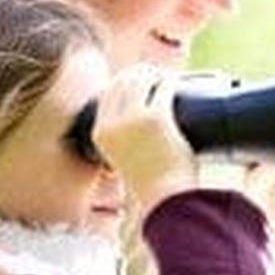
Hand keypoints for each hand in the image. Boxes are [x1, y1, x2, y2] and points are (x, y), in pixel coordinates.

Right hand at [93, 65, 197, 213]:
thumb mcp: (125, 163)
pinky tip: (175, 79)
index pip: (107, 94)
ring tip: (165, 75)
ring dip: (153, 73)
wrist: (167, 201)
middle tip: (155, 77)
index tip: (136, 81)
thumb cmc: (151, 185)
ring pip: (141, 80)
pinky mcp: (157, 118)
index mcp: (99, 134)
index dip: (121, 82)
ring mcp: (134, 120)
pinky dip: (169, 79)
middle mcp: (112, 124)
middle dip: (138, 73)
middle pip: (122, 82)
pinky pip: (162, 88)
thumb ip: (124, 148)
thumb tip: (135, 137)